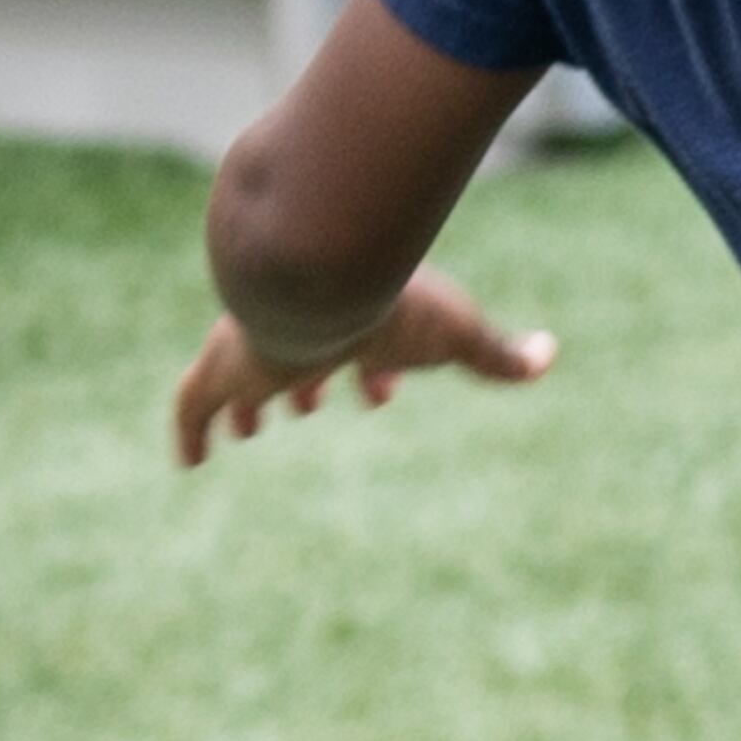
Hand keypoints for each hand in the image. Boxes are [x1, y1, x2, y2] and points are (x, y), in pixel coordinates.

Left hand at [171, 271, 555, 467]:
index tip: (380, 396)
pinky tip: (190, 462)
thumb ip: (497, 353)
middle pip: (301, 356)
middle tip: (313, 407)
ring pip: (242, 378)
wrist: (317, 277)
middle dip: (307, 380)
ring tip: (250, 433)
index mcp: (354, 317)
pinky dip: (192, 432)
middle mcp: (301, 328)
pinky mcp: (224, 370)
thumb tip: (549, 356)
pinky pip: (194, 405)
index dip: (374, 372)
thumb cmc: (390, 305)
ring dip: (251, 404)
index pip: (360, 344)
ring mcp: (256, 349)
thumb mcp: (454, 335)